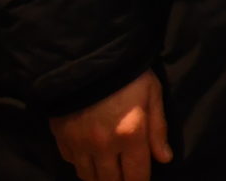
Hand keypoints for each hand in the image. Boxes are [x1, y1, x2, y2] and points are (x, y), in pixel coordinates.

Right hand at [49, 70, 171, 180]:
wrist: (86, 56)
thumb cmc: (127, 73)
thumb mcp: (152, 93)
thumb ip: (158, 128)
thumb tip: (164, 159)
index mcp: (130, 135)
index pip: (136, 176)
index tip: (141, 180)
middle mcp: (103, 146)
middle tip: (125, 175)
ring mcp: (79, 144)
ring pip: (88, 177)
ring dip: (99, 177)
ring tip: (108, 170)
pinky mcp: (61, 138)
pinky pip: (71, 162)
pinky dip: (81, 163)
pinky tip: (89, 155)